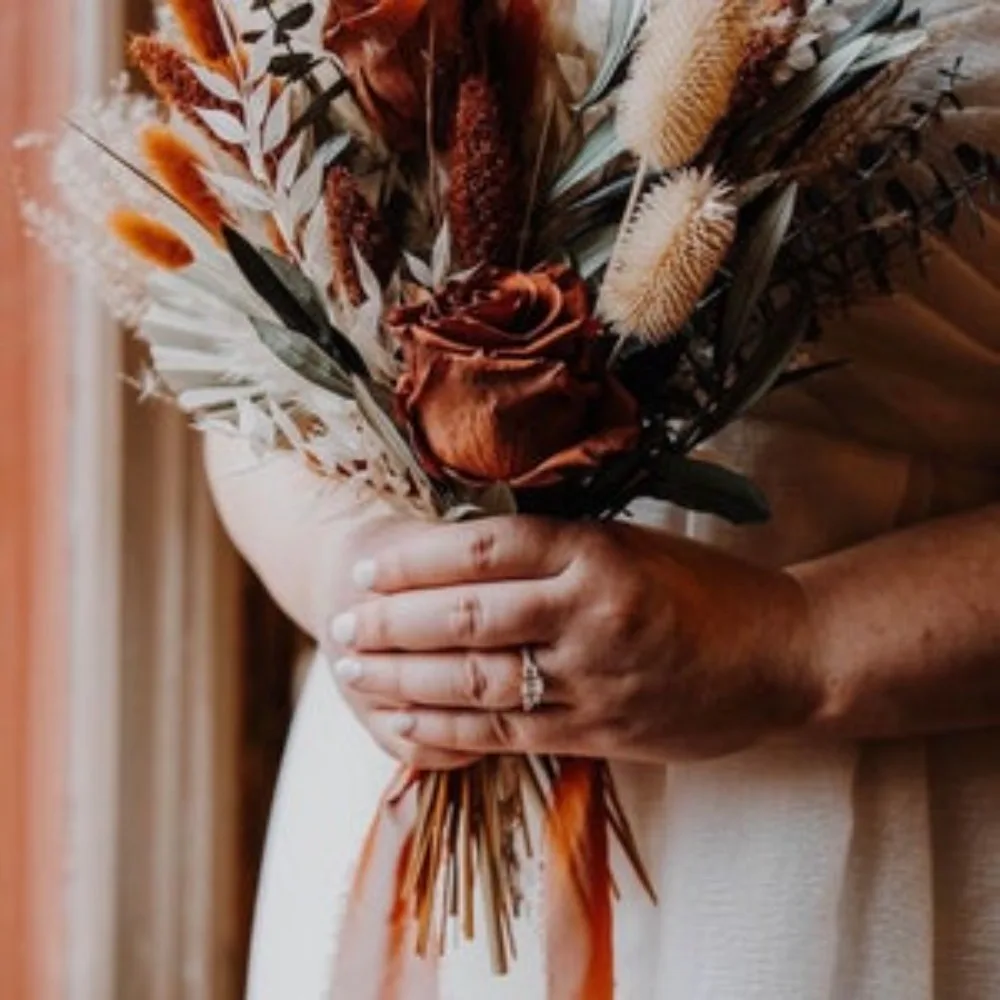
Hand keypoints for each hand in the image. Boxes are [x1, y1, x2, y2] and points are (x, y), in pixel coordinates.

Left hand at [327, 517, 820, 768]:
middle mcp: (590, 612)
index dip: (415, 559)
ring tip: (352, 674)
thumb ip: (555, 549)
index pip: (485, 548)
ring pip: (477, 679)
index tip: (367, 566)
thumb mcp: (631, 544)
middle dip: (391, 624)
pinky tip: (405, 724)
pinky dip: (448, 731)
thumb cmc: (704, 589)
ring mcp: (594, 679)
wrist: (784, 658)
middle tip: (339, 626)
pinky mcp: (598, 732)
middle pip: (467, 616)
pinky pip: (508, 733)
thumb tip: (460, 551)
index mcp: (597, 552)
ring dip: (404, 679)